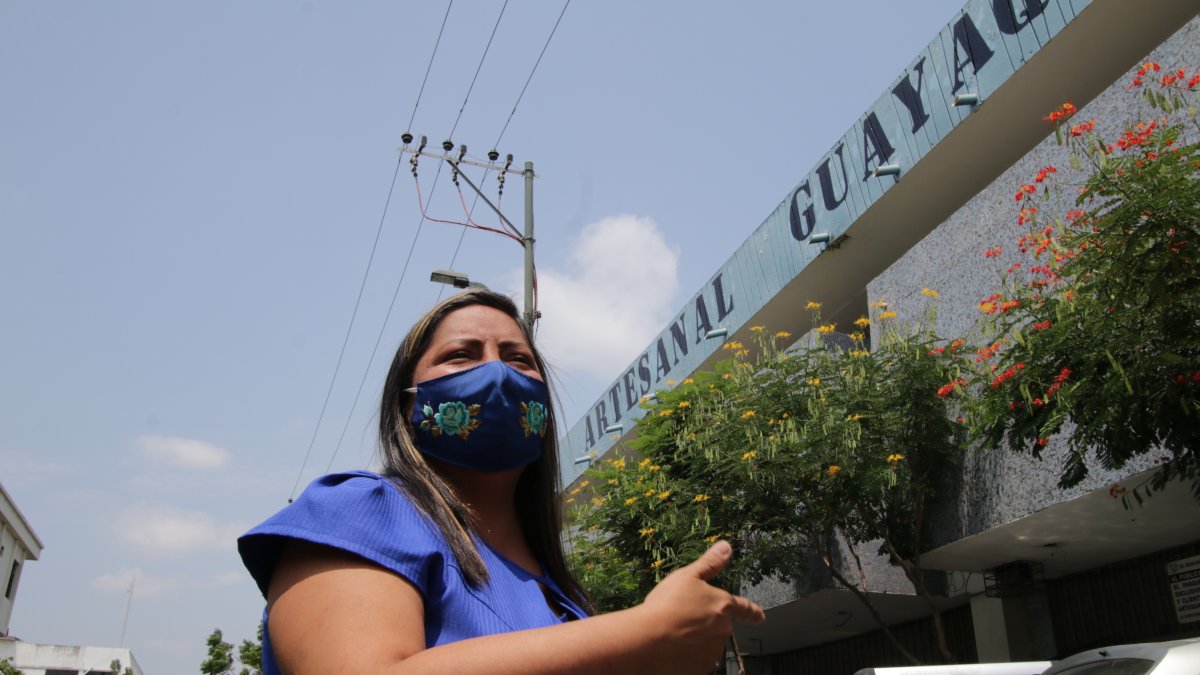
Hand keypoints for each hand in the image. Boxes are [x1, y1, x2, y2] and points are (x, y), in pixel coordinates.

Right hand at [637, 541, 764, 673]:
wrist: (648, 639)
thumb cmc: (667, 604)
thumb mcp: (687, 576)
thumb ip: (710, 563)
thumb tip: (727, 547)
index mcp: (722, 605)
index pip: (743, 608)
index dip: (752, 611)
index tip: (760, 616)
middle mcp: (722, 630)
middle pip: (719, 625)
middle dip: (706, 622)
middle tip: (682, 617)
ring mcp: (712, 651)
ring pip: (708, 643)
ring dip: (696, 639)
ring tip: (672, 632)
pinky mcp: (700, 668)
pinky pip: (696, 660)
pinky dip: (688, 656)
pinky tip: (672, 649)